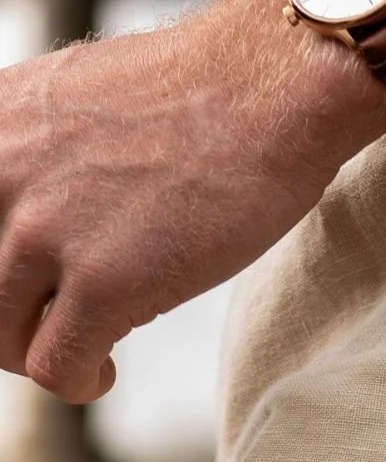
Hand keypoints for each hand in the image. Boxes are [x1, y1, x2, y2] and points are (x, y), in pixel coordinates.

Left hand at [0, 0, 385, 404]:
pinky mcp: (103, 283)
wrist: (281, 81)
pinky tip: (104, 368)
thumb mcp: (82, 90)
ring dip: (39, 350)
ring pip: (2, 336)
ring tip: (82, 343)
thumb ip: (33, 145)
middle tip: (48, 317)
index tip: (23, 280)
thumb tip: (23, 207)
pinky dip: (80, 380)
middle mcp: (1, 171)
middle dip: (10, 313)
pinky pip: (57, 367)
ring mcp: (45, 229)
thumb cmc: (208, 82)